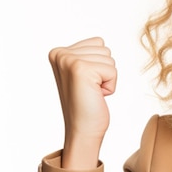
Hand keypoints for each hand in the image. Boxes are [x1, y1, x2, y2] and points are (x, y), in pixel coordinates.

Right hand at [48, 37, 116, 168]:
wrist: (82, 130)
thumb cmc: (86, 104)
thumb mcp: (83, 73)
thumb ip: (88, 54)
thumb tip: (100, 42)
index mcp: (58, 52)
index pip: (98, 43)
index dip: (100, 66)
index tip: (86, 83)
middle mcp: (60, 53)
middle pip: (105, 50)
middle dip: (105, 72)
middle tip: (90, 90)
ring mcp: (69, 61)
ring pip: (110, 60)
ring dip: (107, 79)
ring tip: (92, 92)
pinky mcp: (81, 70)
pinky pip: (113, 71)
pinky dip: (110, 86)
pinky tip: (96, 96)